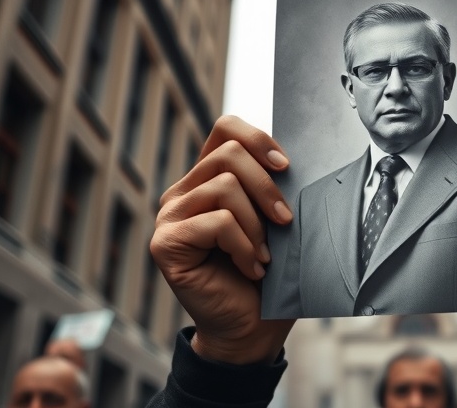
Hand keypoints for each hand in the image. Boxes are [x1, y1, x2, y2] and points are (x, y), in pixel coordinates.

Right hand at [151, 116, 294, 363]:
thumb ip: (273, 186)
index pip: (226, 127)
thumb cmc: (269, 274)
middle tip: (285, 221)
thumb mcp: (276, 221)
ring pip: (224, 187)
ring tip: (264, 255)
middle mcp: (183, 193)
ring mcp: (170, 217)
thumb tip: (291, 159)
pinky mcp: (166, 244)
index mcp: (208, 179)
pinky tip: (251, 269)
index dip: (258, 138)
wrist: (252, 328)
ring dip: (257, 225)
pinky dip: (244, 246)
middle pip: (228, 153)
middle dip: (267, 187)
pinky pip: (217, 222)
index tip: (287, 167)